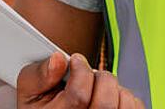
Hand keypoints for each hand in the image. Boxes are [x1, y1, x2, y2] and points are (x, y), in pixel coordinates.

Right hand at [15, 52, 142, 108]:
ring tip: (99, 89)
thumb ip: (39, 75)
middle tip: (90, 75)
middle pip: (104, 102)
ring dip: (113, 88)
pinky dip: (126, 96)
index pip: (79, 95)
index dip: (79, 70)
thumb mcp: (29, 92)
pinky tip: (110, 98)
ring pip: (122, 103)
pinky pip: (134, 106)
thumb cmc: (42, 107)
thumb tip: (58, 60)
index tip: (76, 61)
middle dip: (100, 79)